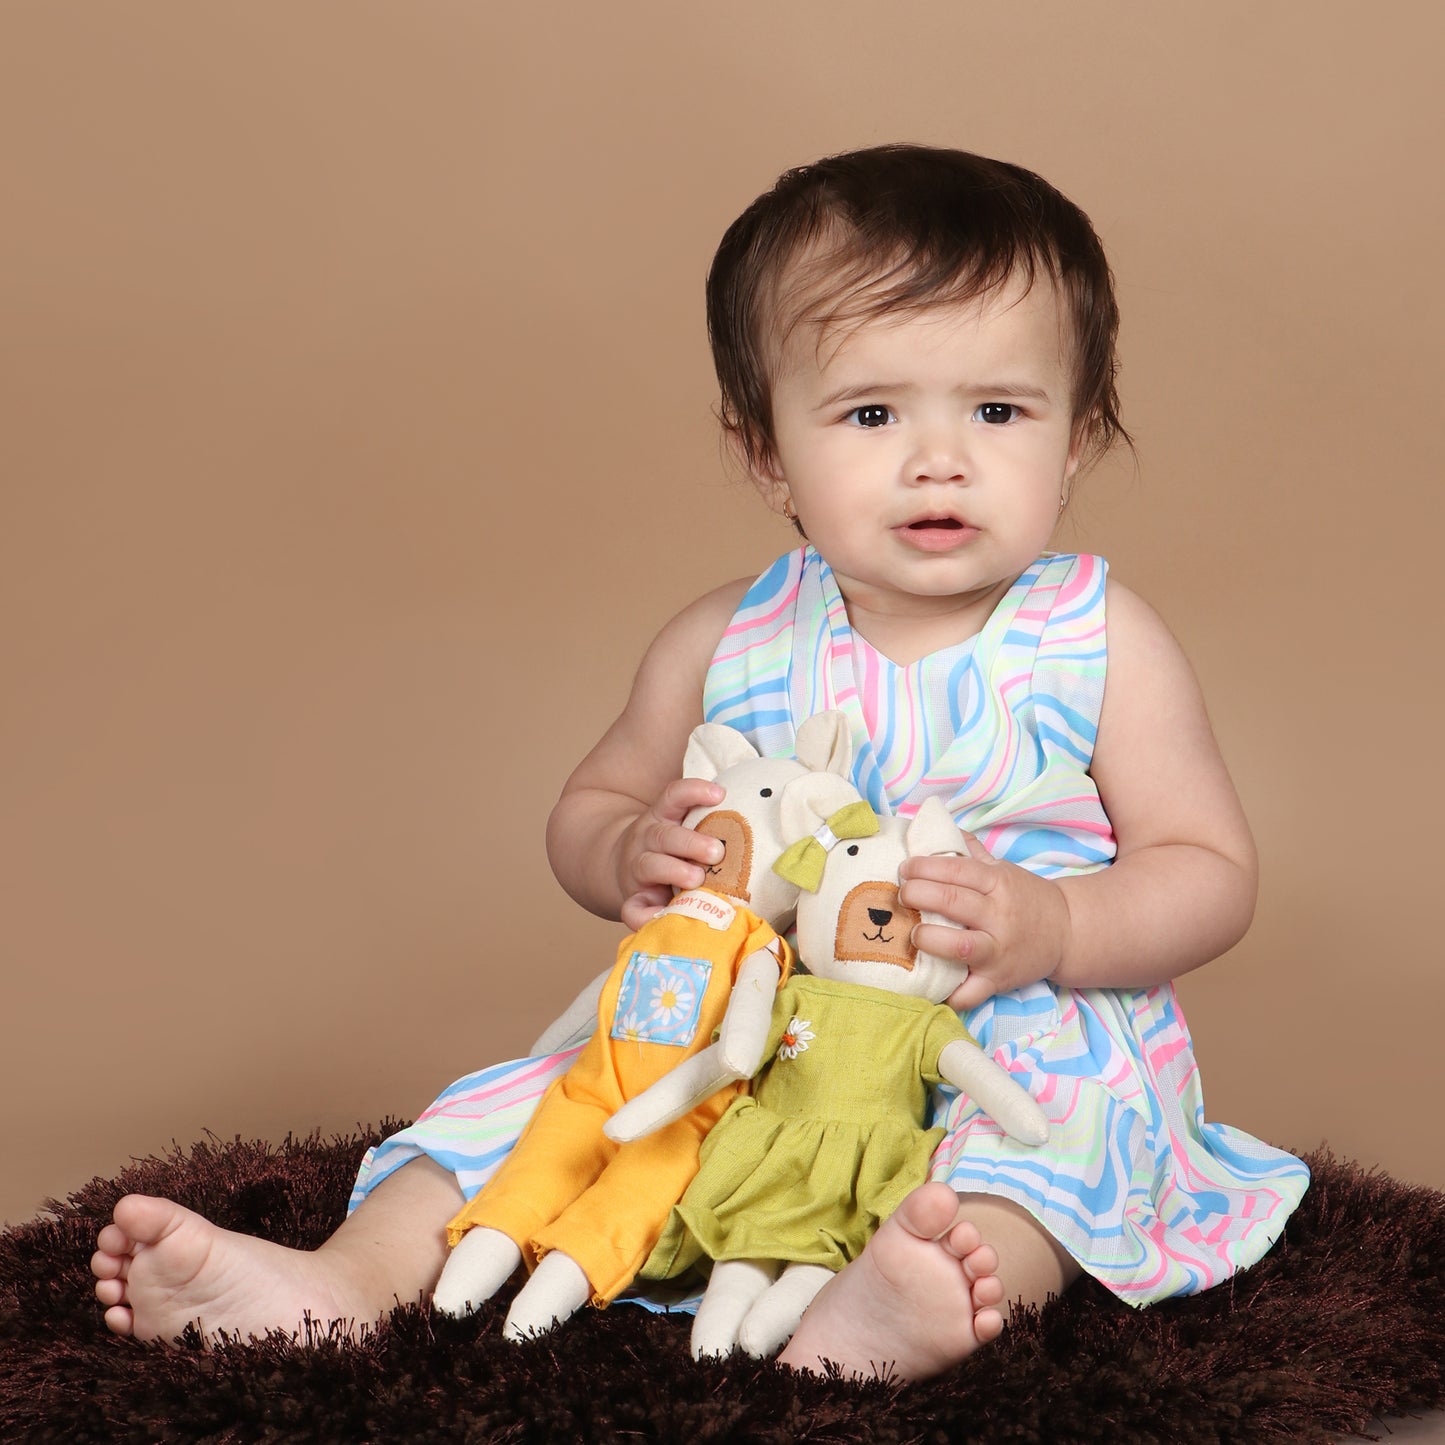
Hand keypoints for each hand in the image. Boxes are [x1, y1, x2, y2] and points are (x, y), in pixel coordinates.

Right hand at [614, 777, 725, 930]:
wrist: (621, 864)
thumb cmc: (669, 847)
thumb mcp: (680, 826)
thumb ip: (708, 823)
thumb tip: (760, 825)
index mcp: (661, 817)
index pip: (673, 796)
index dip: (694, 791)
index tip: (720, 794)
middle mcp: (646, 839)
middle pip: (665, 836)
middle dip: (692, 842)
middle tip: (718, 852)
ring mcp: (637, 868)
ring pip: (649, 866)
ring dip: (675, 871)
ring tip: (697, 879)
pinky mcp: (633, 898)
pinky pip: (632, 908)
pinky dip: (645, 914)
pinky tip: (663, 916)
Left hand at [898, 833, 1071, 1010]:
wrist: (1066, 932)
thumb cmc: (1025, 898)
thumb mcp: (1003, 868)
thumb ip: (970, 852)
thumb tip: (937, 827)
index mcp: (998, 883)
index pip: (956, 870)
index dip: (924, 867)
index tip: (905, 869)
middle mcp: (999, 916)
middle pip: (952, 902)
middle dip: (918, 895)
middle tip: (902, 895)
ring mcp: (998, 951)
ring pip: (960, 946)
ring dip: (930, 938)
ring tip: (914, 933)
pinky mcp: (997, 981)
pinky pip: (970, 993)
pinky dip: (949, 994)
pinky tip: (929, 984)